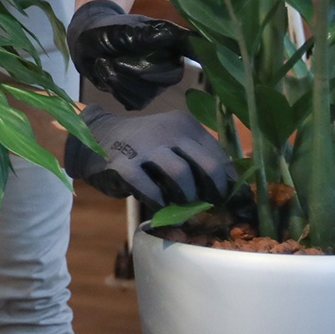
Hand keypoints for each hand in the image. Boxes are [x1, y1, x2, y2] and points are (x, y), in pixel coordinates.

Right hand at [63, 106, 233, 205]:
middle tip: (212, 208)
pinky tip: (159, 205)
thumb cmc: (142, 147)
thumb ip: (195, 161)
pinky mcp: (124, 165)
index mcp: (186, 125)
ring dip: (187, 199)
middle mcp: (169, 131)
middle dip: (215, 193)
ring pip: (183, 178)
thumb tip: (229, 194)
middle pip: (208, 167)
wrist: (95, 136)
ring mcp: (146, 146)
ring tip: (182, 206)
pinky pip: (151, 190)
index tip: (239, 206)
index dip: (231, 185)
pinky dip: (159, 203)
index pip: (220, 157)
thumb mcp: (171, 144)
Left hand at [68, 0, 189, 110]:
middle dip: (139, 72)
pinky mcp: (143, 96)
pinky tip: (108, 75)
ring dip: (120, 80)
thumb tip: (169, 35)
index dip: (201, 52)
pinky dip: (116, 90)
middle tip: (115, 61)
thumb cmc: (106, 31)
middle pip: (171, 76)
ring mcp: (158, 81)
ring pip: (149, 92)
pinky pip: (136, 102)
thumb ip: (144, 34)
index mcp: (169, 37)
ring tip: (105, 63)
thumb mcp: (121, 29)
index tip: (208, 56)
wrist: (86, 46)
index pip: (192, 45)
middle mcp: (170, 61)